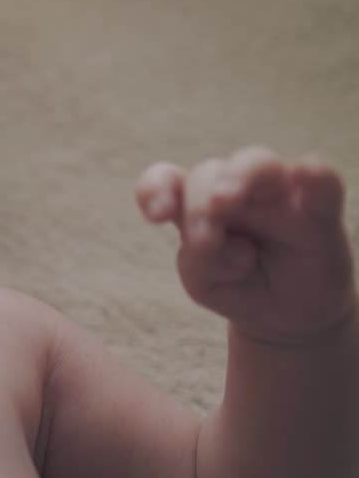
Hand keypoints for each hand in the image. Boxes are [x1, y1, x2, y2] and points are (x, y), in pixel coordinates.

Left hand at [136, 146, 355, 344]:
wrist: (287, 314)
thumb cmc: (237, 288)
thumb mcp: (206, 283)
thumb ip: (199, 259)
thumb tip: (212, 236)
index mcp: (194, 203)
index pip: (167, 179)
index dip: (155, 187)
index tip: (156, 216)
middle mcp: (233, 188)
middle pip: (209, 172)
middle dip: (199, 203)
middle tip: (202, 237)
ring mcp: (277, 194)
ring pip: (258, 163)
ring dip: (239, 178)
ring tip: (225, 204)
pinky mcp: (318, 208)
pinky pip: (322, 181)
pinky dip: (314, 174)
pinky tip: (306, 173)